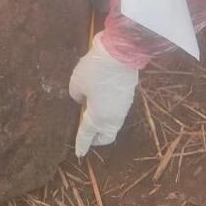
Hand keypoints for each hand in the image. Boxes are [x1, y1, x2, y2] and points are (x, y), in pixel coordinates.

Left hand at [69, 33, 138, 157]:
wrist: (121, 52)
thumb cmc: (94, 71)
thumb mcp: (76, 84)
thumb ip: (77, 96)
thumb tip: (82, 99)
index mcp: (99, 118)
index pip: (87, 135)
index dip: (82, 144)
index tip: (79, 153)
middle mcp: (114, 117)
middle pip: (106, 136)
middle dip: (97, 138)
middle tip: (88, 134)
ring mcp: (124, 106)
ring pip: (113, 123)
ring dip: (103, 123)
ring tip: (92, 114)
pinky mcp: (129, 94)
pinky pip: (117, 110)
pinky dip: (109, 111)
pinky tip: (101, 101)